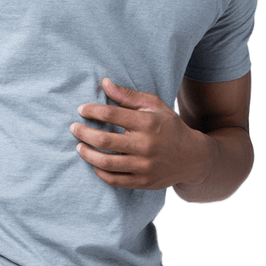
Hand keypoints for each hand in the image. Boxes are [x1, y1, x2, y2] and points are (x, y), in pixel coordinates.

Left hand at [70, 77, 209, 190]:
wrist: (193, 158)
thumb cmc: (169, 127)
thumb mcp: (154, 106)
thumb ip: (127, 96)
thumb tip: (104, 83)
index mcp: (147, 122)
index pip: (111, 114)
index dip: (92, 111)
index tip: (81, 109)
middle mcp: (145, 145)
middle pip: (104, 140)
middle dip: (83, 132)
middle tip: (73, 128)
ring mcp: (144, 166)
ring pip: (106, 163)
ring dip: (87, 154)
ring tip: (79, 146)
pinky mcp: (143, 182)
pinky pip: (115, 180)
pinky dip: (100, 172)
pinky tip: (94, 163)